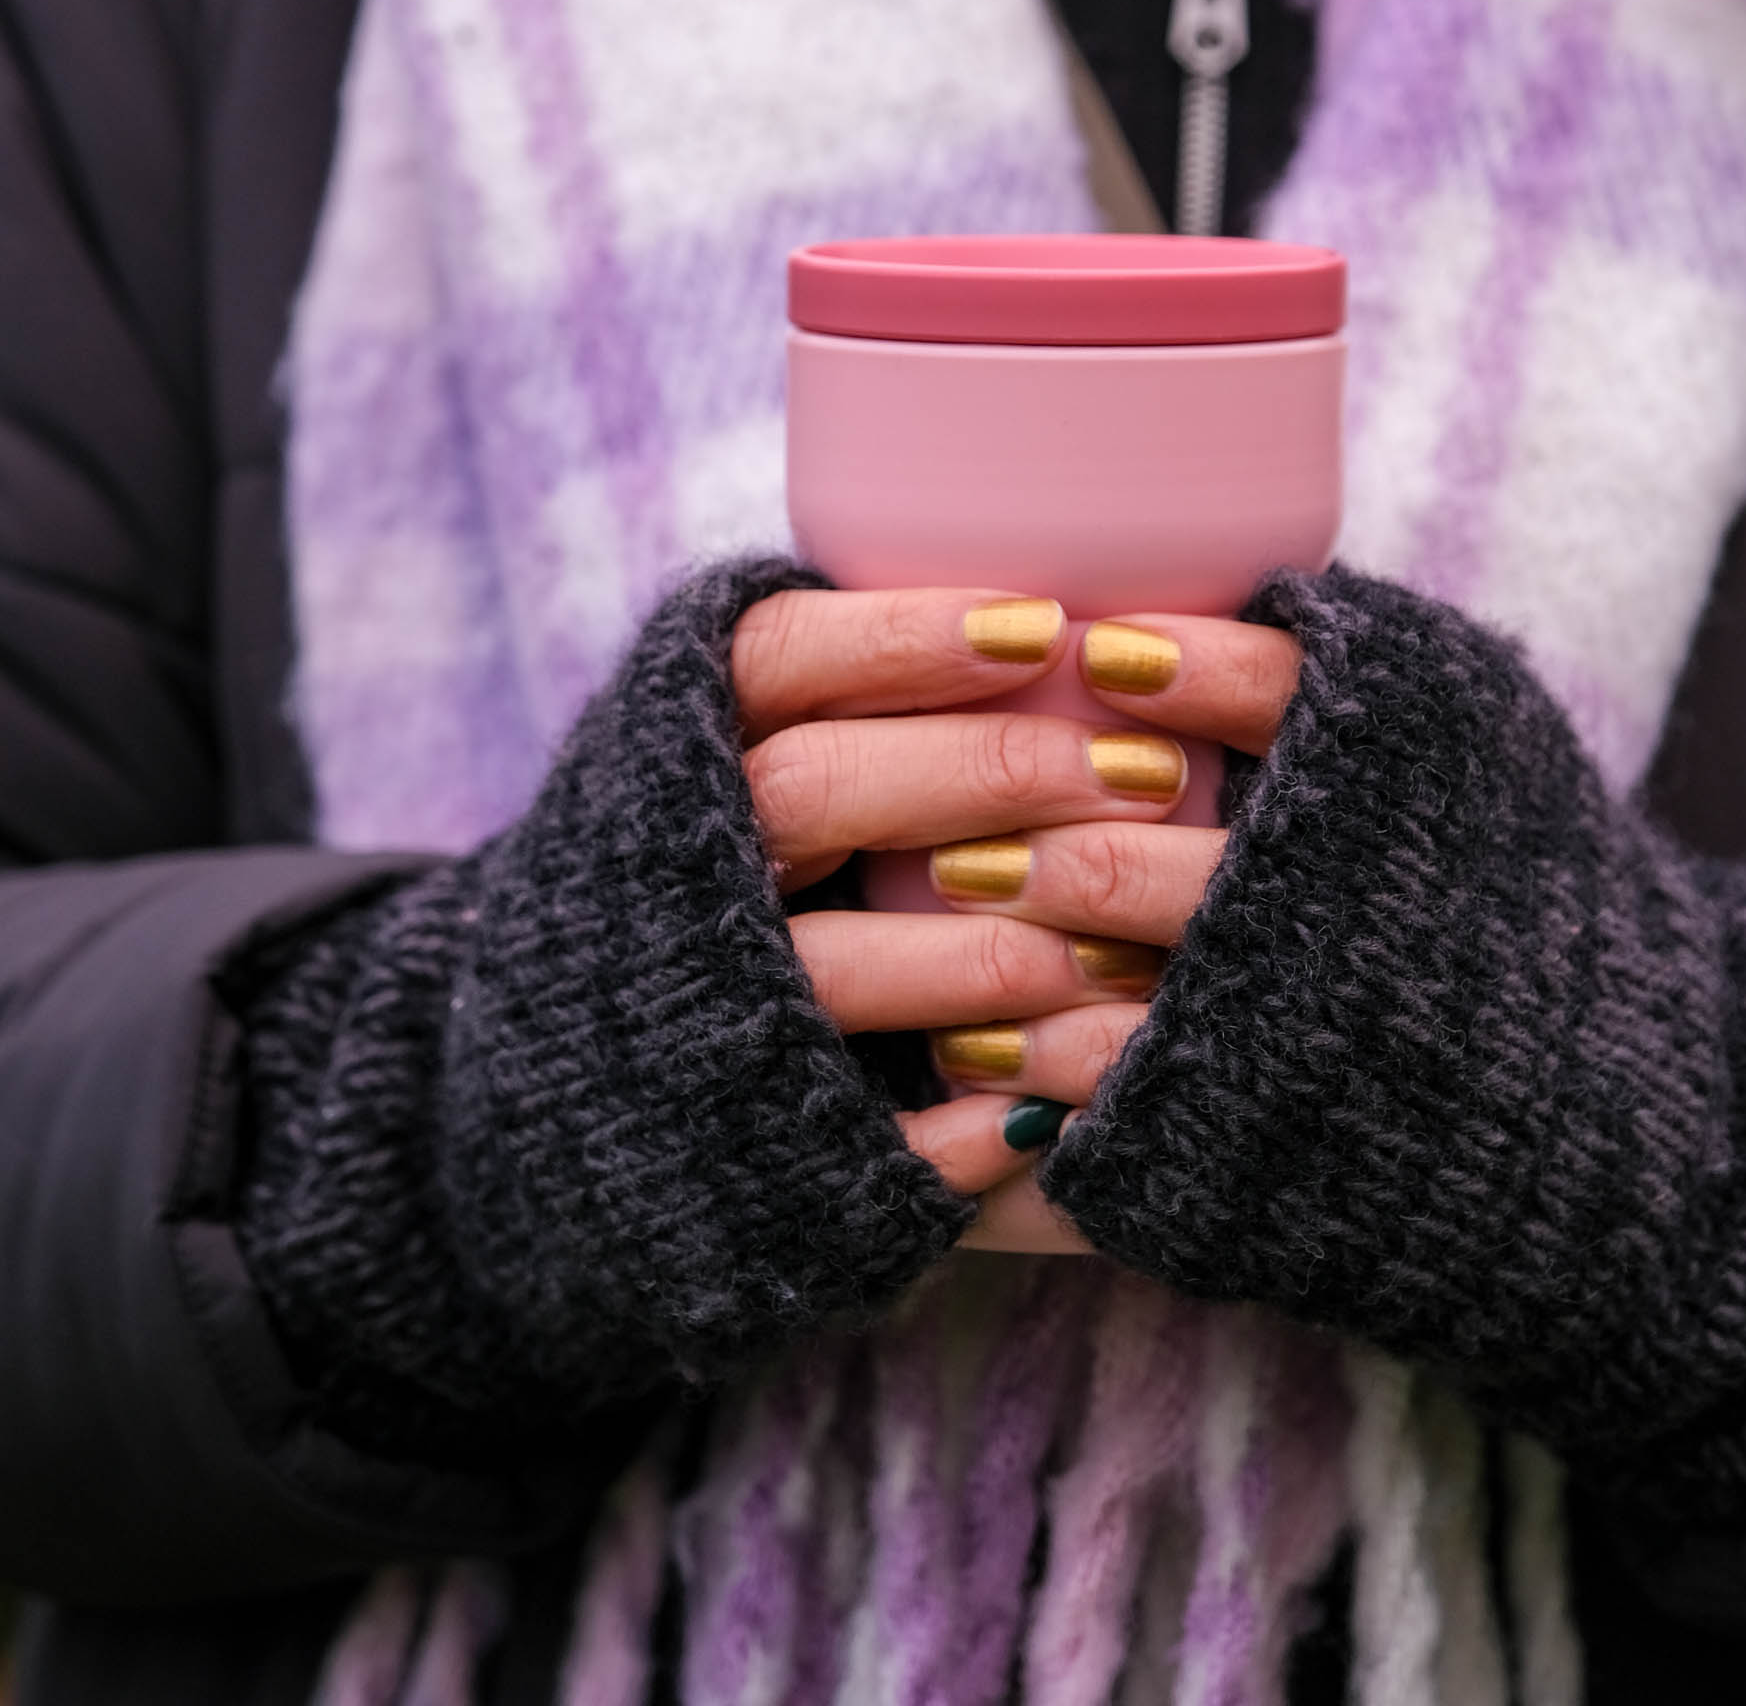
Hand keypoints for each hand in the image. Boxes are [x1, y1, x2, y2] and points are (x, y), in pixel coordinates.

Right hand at [731, 589, 1301, 1249]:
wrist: (580, 1081)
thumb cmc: (730, 865)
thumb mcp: (755, 750)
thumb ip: (862, 695)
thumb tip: (1055, 625)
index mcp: (679, 745)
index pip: (778, 658)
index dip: (902, 639)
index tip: (1044, 628)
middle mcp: (677, 863)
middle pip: (811, 790)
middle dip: (984, 774)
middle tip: (1144, 772)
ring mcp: (699, 1001)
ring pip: (828, 967)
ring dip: (984, 960)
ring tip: (1130, 957)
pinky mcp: (738, 1132)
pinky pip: (846, 1140)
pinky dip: (947, 1137)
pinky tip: (1047, 1123)